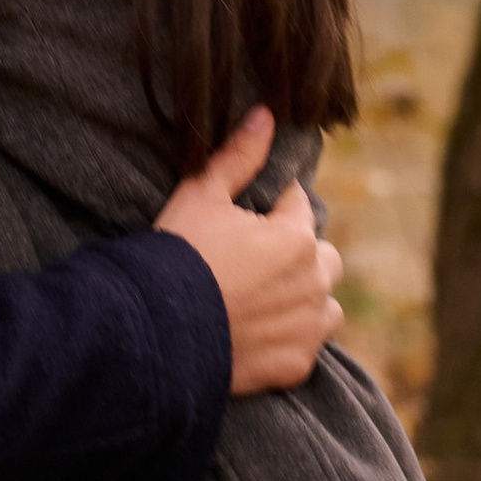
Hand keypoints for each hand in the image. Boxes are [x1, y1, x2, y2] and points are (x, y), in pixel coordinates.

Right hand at [156, 108, 344, 398]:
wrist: (154, 331)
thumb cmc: (176, 256)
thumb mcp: (200, 196)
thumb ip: (239, 156)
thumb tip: (267, 114)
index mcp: (295, 236)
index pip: (298, 205)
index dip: (272, 207)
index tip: (245, 219)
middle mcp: (313, 282)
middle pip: (322, 256)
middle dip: (298, 253)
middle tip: (255, 260)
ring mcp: (307, 327)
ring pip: (325, 305)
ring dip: (306, 298)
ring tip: (264, 299)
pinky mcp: (295, 365)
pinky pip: (308, 345)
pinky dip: (291, 338)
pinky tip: (257, 334)